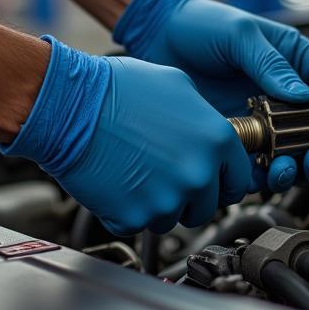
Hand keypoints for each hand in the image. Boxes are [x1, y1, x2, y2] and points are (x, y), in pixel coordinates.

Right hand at [2, 37, 252, 233]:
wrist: (68, 107)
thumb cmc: (115, 90)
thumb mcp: (177, 85)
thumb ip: (204, 117)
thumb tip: (212, 134)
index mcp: (216, 141)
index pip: (239, 181)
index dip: (224, 181)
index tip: (214, 182)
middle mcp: (197, 174)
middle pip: (208, 207)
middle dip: (191, 197)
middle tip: (165, 176)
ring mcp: (167, 199)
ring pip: (174, 219)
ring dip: (160, 205)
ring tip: (138, 175)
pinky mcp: (134, 217)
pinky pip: (140, 224)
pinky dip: (129, 212)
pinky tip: (119, 184)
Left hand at [113, 0, 308, 190]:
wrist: (155, 36)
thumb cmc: (200, 24)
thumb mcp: (239, 34)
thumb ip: (270, 64)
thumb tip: (301, 97)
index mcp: (296, 62)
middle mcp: (285, 94)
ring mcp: (264, 120)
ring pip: (294, 154)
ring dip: (296, 169)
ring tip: (282, 169)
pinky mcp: (239, 140)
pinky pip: (258, 167)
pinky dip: (262, 177)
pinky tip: (256, 174)